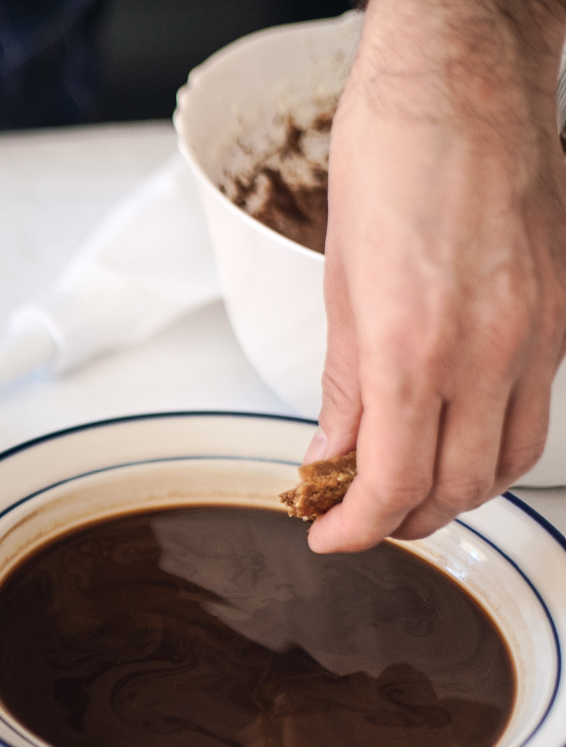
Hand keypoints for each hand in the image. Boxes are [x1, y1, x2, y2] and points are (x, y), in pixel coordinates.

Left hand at [308, 0, 565, 551]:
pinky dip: (493, 441)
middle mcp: (487, 351)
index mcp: (413, 347)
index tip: (329, 535)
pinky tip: (455, 432)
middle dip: (405, 517)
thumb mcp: (340, 285)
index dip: (358, 526)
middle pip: (457, 486)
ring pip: (509, 458)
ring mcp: (537, 334)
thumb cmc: (395, 161)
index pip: (392, 481)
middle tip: (360, 514)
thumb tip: (329, 453)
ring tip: (408, 486)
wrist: (464, 86)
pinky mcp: (563, 314)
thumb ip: (342, 384)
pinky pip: (536, 407)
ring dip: (457, 490)